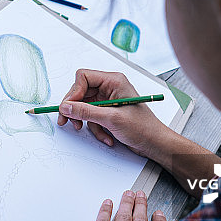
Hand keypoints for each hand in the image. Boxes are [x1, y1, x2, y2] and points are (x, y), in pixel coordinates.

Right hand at [57, 69, 172, 157]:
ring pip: (84, 107)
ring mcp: (108, 100)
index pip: (83, 77)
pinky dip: (96, 128)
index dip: (73, 92)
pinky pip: (92, 117)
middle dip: (76, 109)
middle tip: (67, 121)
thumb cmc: (143, 128)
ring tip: (95, 132)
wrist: (155, 143)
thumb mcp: (111, 119)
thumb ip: (86, 112)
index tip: (69, 107)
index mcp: (113, 81)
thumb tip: (66, 107)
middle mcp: (110, 87)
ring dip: (88, 122)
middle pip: (80, 92)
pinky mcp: (107, 112)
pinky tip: (107, 136)